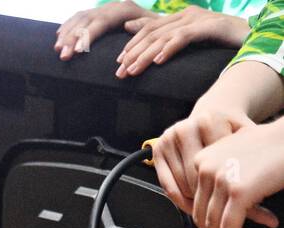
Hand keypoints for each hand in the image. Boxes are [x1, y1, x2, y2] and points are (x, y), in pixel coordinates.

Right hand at [55, 1, 152, 60]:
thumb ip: (143, 26)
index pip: (100, 22)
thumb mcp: (154, 28)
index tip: (77, 51)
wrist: (156, 23)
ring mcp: (102, 10)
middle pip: (85, 21)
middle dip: (71, 38)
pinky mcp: (96, 15)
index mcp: (123, 10)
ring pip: (78, 19)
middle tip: (62, 56)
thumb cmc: (156, 31)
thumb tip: (127, 25)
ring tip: (57, 50)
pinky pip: (77, 18)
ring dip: (66, 34)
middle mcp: (110, 7)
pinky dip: (67, 27)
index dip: (87, 36)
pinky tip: (58, 37)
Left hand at [116, 8, 249, 77]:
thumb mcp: (190, 42)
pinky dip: (169, 48)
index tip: (117, 63)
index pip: (149, 29)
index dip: (131, 45)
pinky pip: (185, 36)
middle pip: (152, 32)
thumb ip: (168, 41)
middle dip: (133, 53)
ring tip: (132, 70)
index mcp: (180, 17)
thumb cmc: (219, 42)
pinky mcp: (210, 26)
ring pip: (164, 36)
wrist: (250, 37)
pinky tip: (158, 60)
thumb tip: (143, 41)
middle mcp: (186, 15)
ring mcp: (198, 19)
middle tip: (120, 72)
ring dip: (145, 54)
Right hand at [151, 99, 254, 215]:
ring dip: (196, 201)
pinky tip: (194, 205)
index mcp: (207, 121)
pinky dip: (181, 199)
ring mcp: (168, 139)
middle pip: (195, 178)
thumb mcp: (246, 138)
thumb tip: (256, 199)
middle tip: (224, 211)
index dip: (228, 189)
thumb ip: (252, 163)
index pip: (215, 167)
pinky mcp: (157, 150)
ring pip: (181, 184)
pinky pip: (167, 185)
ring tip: (212, 208)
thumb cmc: (230, 129)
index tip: (239, 203)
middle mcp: (183, 129)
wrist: (212, 115)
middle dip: (211, 198)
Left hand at [188, 121, 283, 227]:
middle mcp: (205, 168)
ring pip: (213, 224)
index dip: (209, 221)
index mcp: (201, 160)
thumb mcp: (236, 157)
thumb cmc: (274, 147)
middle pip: (201, 214)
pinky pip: (229, 227)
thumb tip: (215, 207)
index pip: (195, 200)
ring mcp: (220, 180)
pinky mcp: (238, 191)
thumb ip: (220, 177)